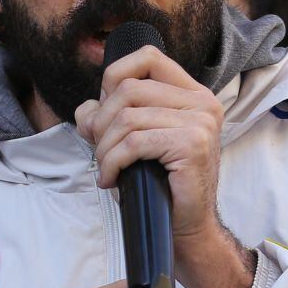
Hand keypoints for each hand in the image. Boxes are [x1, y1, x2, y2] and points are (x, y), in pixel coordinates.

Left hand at [76, 46, 255, 287]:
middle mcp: (202, 102)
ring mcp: (200, 122)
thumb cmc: (161, 186)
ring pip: (127, 117)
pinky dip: (111, 162)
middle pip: (129, 89)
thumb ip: (110, 118)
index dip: (114, 78)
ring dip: (104, 147)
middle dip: (101, 122)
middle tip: (99, 152)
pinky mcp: (191, 145)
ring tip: (106, 169)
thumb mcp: (135, 144)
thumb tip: (85, 110)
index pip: (147, 58)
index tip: (105, 114)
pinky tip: (111, 179)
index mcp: (192, 94)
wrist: (186, 229)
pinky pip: (133, 142)